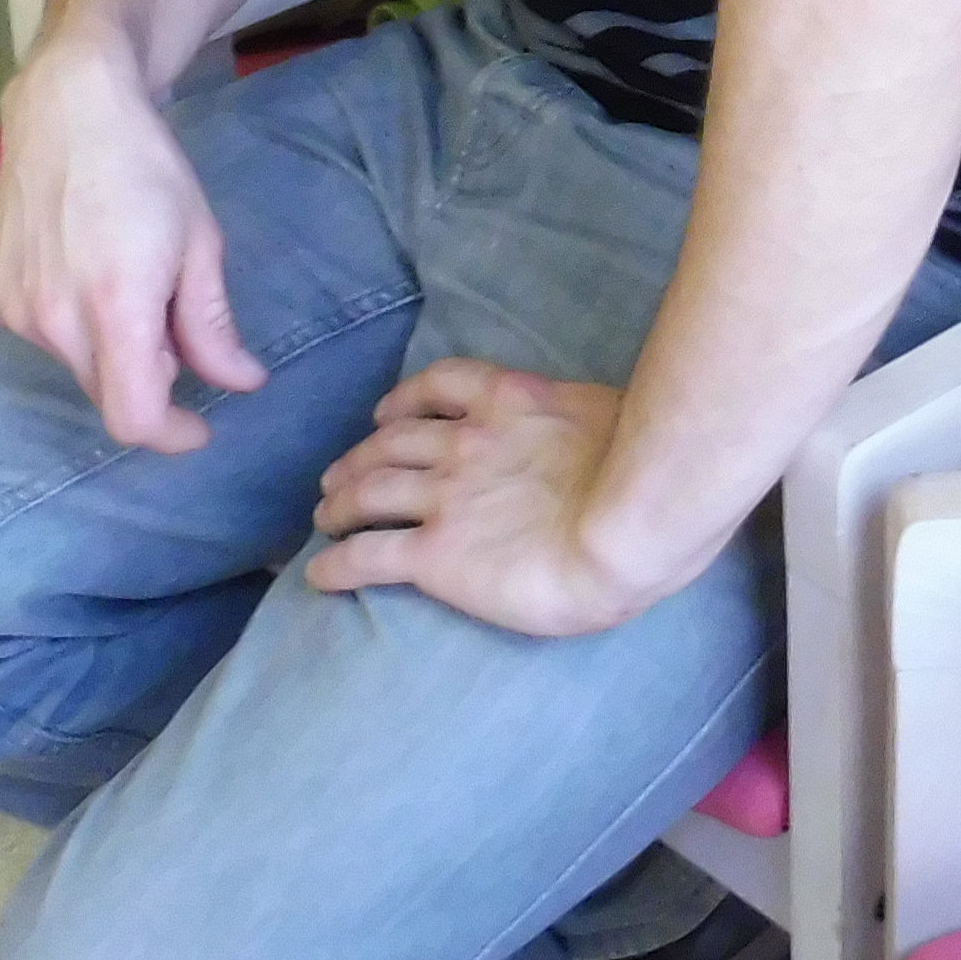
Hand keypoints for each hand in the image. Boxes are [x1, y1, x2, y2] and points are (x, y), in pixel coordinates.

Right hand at [0, 22, 262, 452]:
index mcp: (114, 306)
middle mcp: (53, 317)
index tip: (199, 425)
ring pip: (74, 363)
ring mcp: (13, 308)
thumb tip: (243, 384)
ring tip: (125, 278)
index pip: (133, 416)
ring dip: (108, 347)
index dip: (170, 435)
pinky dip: (72, 324)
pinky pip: (42, 336)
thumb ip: (213, 326)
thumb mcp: (199, 243)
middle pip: (106, 392)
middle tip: (172, 324)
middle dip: (148, 379)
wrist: (66, 107)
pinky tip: (83, 268)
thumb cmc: (145, 168)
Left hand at [308, 359, 651, 635]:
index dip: (402, 401)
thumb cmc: (643, 477)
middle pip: (391, 441)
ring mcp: (444, 497)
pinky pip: (367, 555)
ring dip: (339, 500)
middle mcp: (464, 442)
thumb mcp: (616, 419)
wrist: (630, 527)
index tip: (385, 416)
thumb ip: (585, 425)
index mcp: (508, 402)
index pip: (437, 386)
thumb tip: (600, 437)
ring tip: (324, 514)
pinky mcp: (433, 554)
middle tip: (338, 476)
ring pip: (368, 489)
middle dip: (359, 456)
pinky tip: (317, 573)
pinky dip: (334, 562)